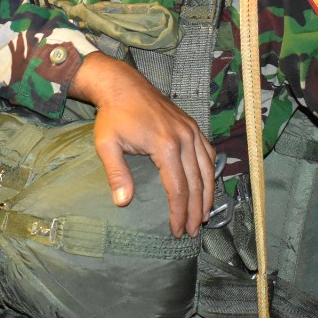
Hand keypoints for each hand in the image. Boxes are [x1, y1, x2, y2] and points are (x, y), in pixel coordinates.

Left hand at [68, 51, 215, 236]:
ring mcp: (191, 130)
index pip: (178, 189)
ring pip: (208, 169)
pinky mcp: (192, 125)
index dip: (179, 213)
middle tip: (193, 231)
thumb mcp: (107, 144)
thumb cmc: (113, 116)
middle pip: (197, 183)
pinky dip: (211, 172)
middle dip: (196, 211)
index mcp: (165, 145)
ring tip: (205, 216)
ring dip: (208, 195)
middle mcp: (184, 138)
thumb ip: (116, 174)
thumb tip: (123, 202)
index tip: (177, 230)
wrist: (123, 85)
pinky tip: (207, 186)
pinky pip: (208, 153)